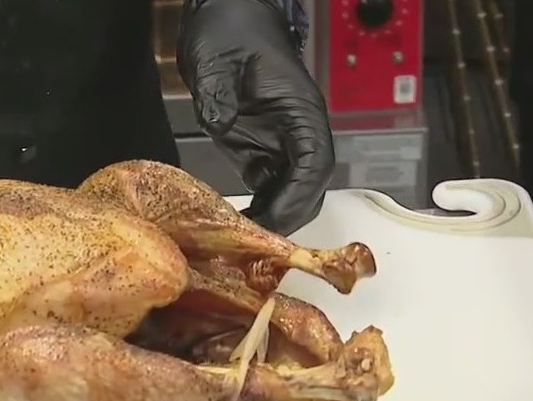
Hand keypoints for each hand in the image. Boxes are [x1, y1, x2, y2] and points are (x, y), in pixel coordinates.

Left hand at [178, 0, 333, 234]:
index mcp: (300, 109)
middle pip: (310, 187)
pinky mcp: (260, 149)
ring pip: (293, 193)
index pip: (315, 163)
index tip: (272, 220)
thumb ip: (220, 94)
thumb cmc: (229, 31)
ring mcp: (281, 142)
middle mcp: (298, 131)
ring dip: (274, 219)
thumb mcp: (218, 60)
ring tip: (244, 245)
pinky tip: (237, 227)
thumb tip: (221, 123)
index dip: (298, 197)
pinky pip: (271, 188)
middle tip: (255, 246)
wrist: (226, 16)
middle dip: (288, 218)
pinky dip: (260, 210)